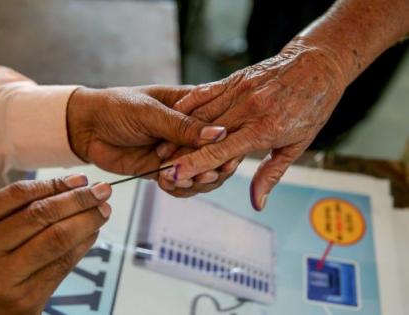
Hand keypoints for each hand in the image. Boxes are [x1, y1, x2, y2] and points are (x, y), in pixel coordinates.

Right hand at [0, 175, 110, 313]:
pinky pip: (63, 264)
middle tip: (102, 191)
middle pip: (42, 214)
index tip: (81, 180)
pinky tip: (93, 232)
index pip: (18, 195)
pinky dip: (84, 244)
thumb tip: (76, 188)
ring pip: (57, 238)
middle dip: (79, 199)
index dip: (55, 184)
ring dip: (88, 220)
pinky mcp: (26, 300)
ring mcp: (5, 278)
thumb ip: (25, 212)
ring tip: (103, 210)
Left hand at [67, 85, 226, 178]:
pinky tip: (167, 183)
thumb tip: (219, 134)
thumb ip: (182, 126)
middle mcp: (189, 131)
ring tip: (182, 180)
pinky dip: (179, 188)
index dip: (227, 144)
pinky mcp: (164, 169)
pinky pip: (181, 184)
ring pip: (201, 172)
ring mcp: (178, 152)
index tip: (227, 157)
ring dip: (196, 180)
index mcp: (192, 107)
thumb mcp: (149, 112)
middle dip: (212, 167)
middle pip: (216, 154)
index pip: (221, 125)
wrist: (85, 127)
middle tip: (205, 174)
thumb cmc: (116, 107)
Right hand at [159, 42, 346, 209]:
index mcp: (264, 129)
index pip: (220, 152)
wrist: (319, 64)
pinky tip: (174, 116)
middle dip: (179, 153)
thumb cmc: (312, 107)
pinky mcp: (235, 78)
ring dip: (178, 132)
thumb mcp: (298, 145)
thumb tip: (257, 203)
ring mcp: (239, 91)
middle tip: (159, 167)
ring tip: (161, 148)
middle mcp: (248, 109)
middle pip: (203, 135)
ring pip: (200, 114)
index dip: (194, 165)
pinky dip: (188, 105)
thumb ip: (271, 174)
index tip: (173, 176)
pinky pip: (205, 92)